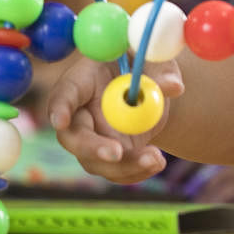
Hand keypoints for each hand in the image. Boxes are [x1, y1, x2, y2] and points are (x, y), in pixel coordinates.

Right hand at [48, 57, 183, 182]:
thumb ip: (161, 71)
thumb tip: (174, 86)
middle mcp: (81, 114)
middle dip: (92, 148)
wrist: (151, 89)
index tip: (61, 121)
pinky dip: (136, 172)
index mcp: (84, 80)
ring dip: (124, 167)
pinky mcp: (109, 156)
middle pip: (74, 136)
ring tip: (156, 159)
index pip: (65, 92)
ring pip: (95, 162)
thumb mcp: (155, 61)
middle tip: (116, 153)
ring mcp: (92, 139)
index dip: (60, 107)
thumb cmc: (146, 65)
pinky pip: (116, 172)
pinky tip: (156, 163)